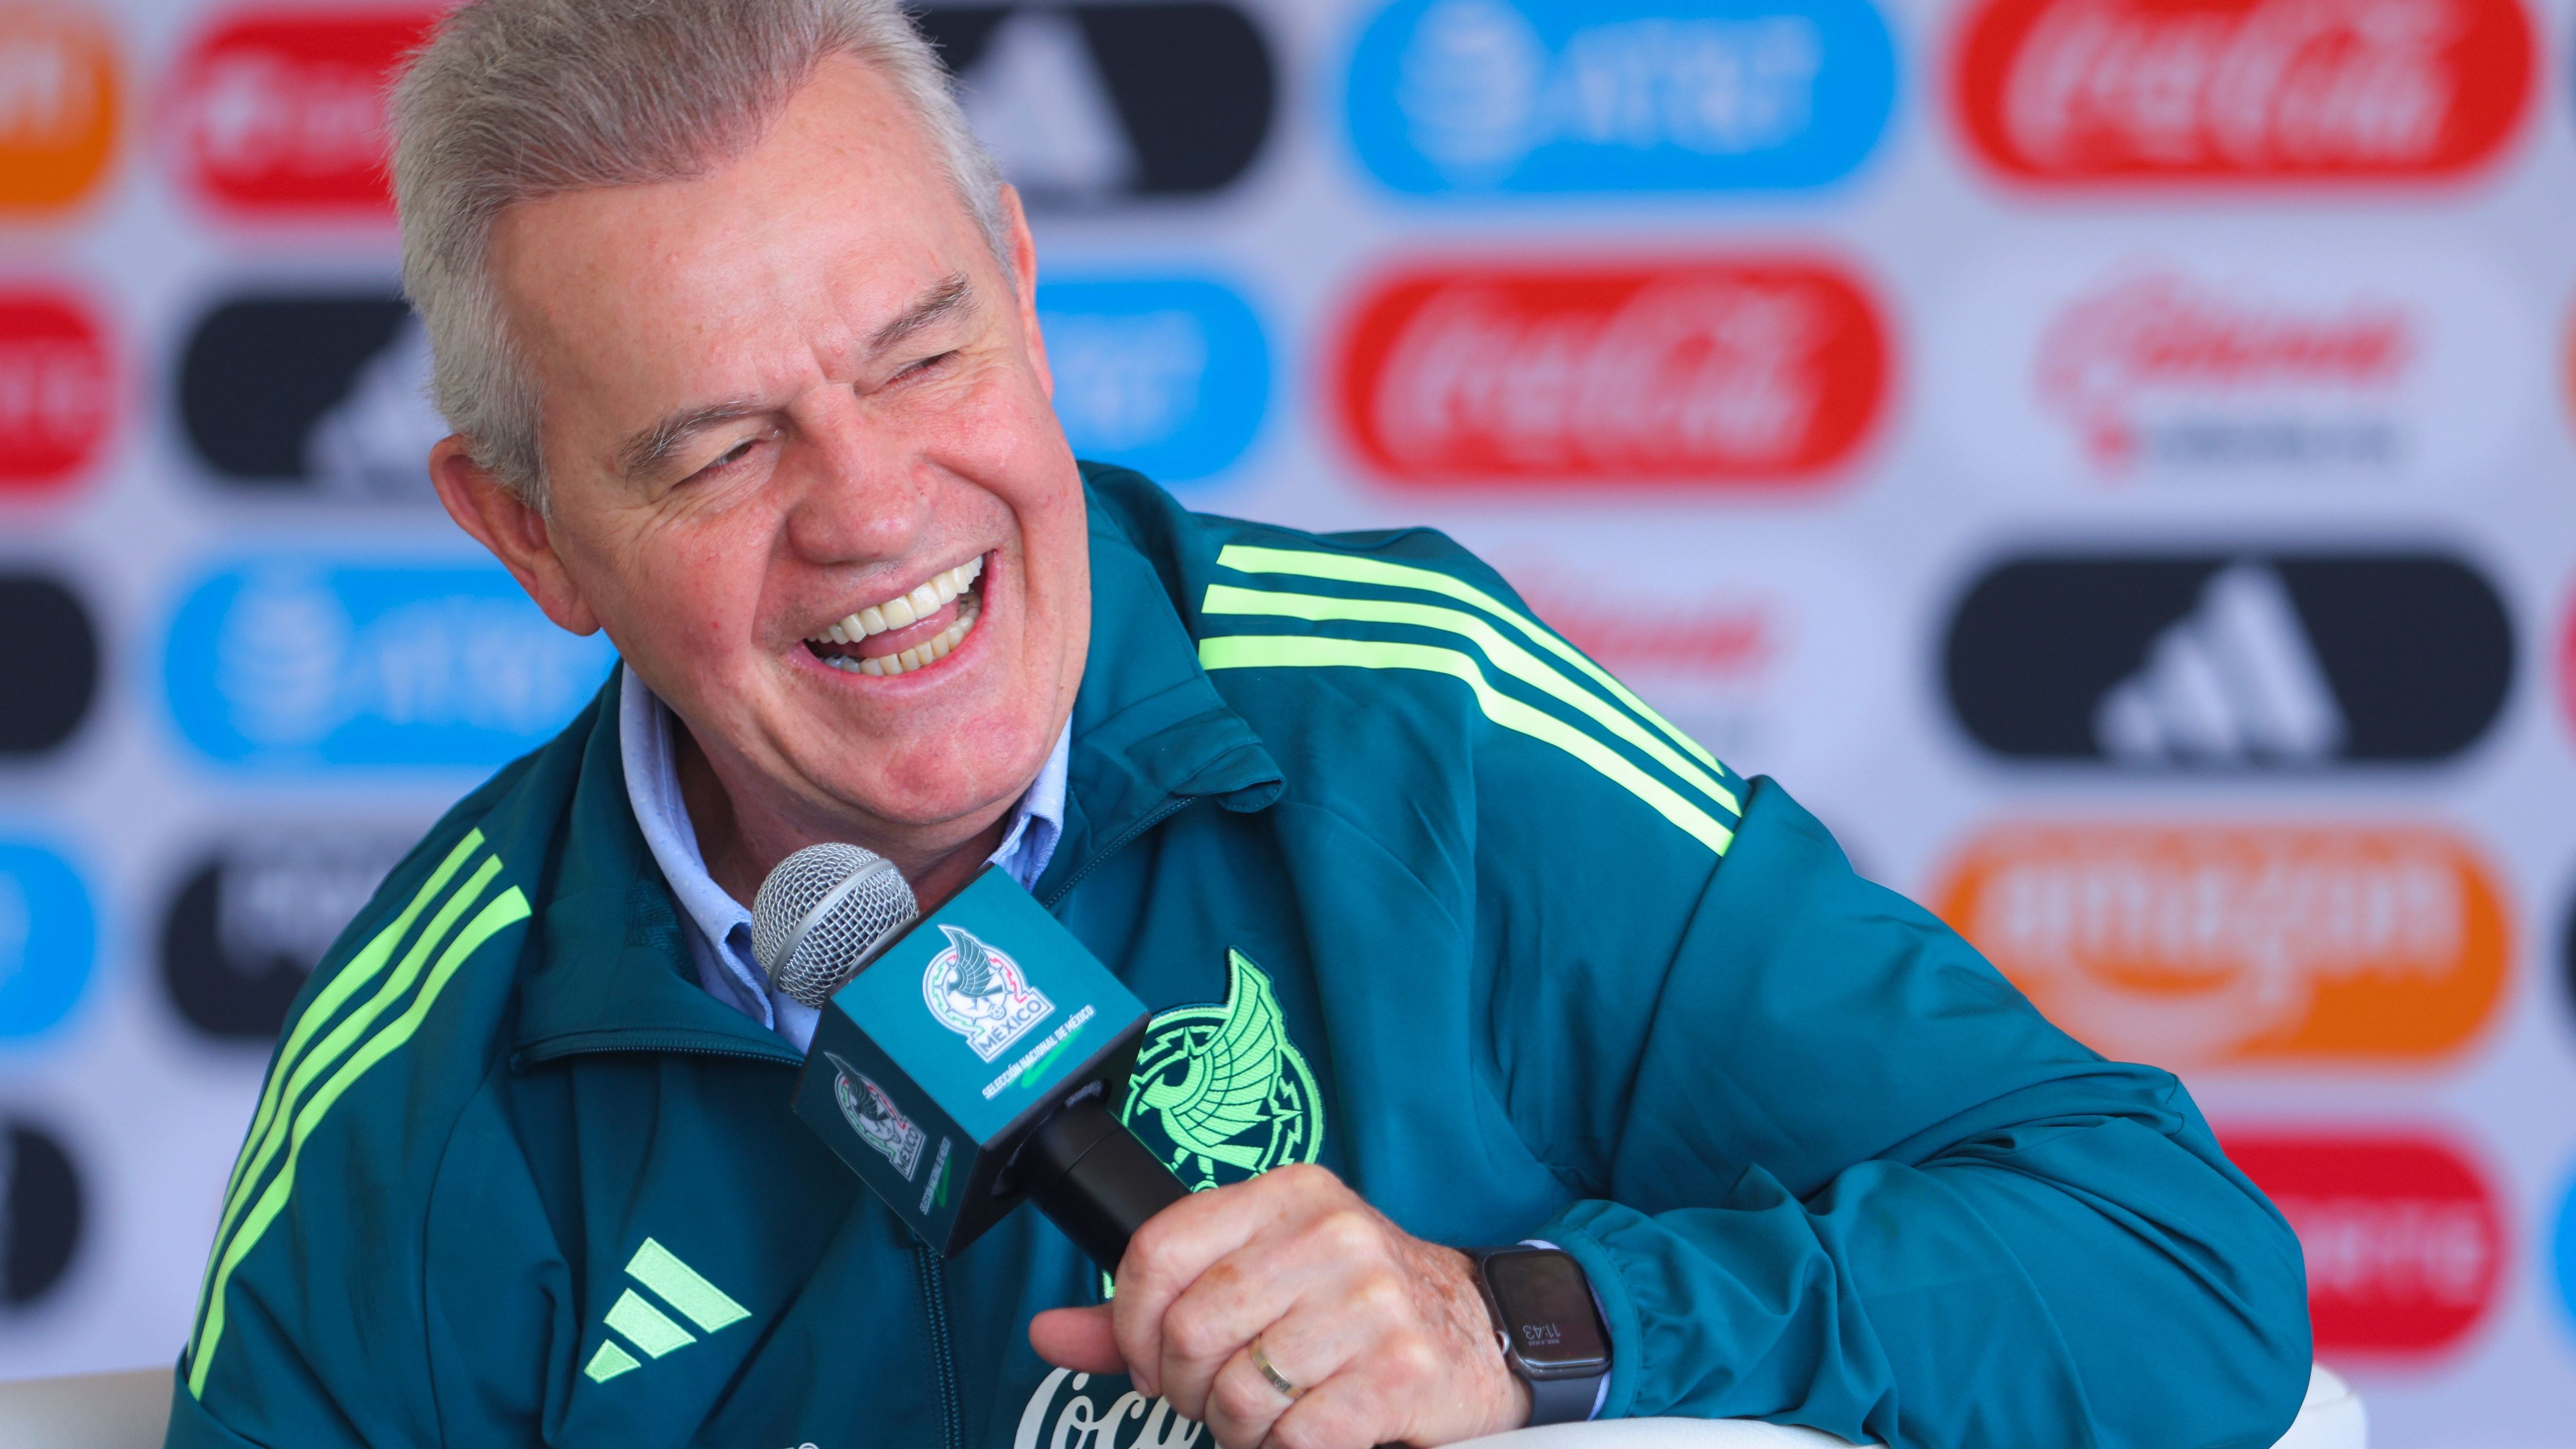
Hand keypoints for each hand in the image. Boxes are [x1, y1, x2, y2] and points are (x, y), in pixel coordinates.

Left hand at [1028, 1163, 1532, 1448]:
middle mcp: (1331, 1236)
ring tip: (1273, 1413)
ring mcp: (1371, 1302)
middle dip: (1187, 1388)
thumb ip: (1148, 1309)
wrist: (1480, 1333)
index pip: (1157, 1253)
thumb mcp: (1258, 1275)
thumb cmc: (1351, 1306)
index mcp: (1287, 1196)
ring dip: (1241, 1428)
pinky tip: (1313, 1429)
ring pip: (1239, 1394)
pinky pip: (1296, 1437)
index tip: (1149, 1359)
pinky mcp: (1401, 1372)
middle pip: (1190, 1330)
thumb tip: (1044, 1334)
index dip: (1129, 1325)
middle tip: (1218, 1396)